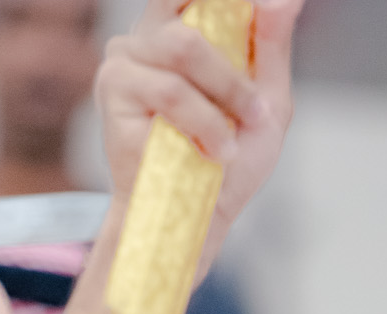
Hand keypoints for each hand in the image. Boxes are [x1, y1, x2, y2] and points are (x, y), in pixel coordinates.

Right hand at [98, 0, 303, 264]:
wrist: (200, 218)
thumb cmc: (230, 162)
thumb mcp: (268, 100)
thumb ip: (273, 45)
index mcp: (182, 27)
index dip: (220, 1)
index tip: (248, 26)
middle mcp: (150, 35)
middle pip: (198, 12)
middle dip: (234, 71)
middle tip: (256, 112)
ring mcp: (127, 58)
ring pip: (184, 47)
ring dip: (222, 100)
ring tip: (229, 145)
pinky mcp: (113, 87)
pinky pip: (168, 88)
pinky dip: (200, 122)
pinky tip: (209, 150)